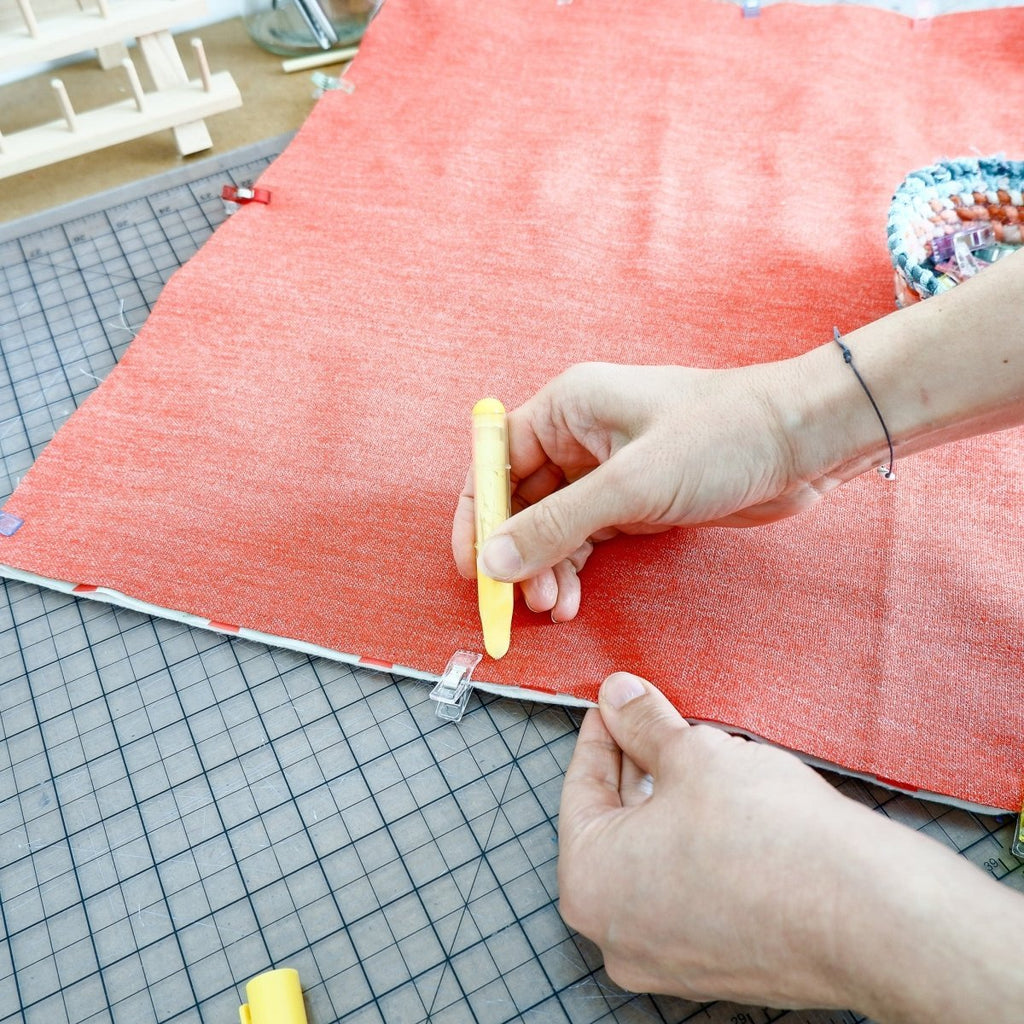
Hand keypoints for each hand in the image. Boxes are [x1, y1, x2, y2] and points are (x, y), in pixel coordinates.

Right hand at [452, 360, 831, 619]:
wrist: (803, 442)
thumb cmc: (721, 437)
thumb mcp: (631, 485)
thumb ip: (557, 525)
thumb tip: (493, 561)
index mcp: (567, 407)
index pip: (496, 460)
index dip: (477, 513)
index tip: (470, 564)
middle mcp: (579, 435)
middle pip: (521, 499)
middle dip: (516, 551)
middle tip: (520, 599)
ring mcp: (607, 470)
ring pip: (552, 525)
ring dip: (545, 567)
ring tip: (553, 607)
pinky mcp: (634, 501)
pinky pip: (585, 538)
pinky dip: (574, 569)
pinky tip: (572, 599)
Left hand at [557, 673, 1023, 1019]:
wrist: (868, 914)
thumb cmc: (769, 836)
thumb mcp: (692, 753)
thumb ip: (642, 723)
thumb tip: (617, 696)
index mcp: (589, 884)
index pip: (580, 788)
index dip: (601, 733)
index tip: (615, 703)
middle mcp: (615, 935)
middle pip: (614, 826)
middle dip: (636, 766)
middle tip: (656, 719)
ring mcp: (666, 959)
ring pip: (651, 859)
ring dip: (666, 804)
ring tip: (698, 755)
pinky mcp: (715, 966)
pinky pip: (685, 891)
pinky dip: (693, 846)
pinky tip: (724, 806)